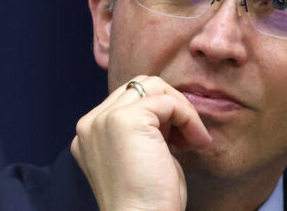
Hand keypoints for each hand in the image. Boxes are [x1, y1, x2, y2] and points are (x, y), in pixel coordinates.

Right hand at [71, 75, 211, 210]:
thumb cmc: (149, 202)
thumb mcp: (142, 157)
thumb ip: (146, 130)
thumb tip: (169, 108)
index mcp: (90, 133)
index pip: (128, 99)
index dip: (160, 114)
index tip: (179, 141)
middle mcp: (90, 123)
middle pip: (138, 86)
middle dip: (170, 106)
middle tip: (188, 137)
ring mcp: (103, 120)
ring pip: (152, 86)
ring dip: (180, 108)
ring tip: (193, 138)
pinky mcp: (123, 120)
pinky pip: (166, 101)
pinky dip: (188, 117)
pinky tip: (196, 142)